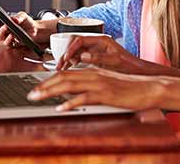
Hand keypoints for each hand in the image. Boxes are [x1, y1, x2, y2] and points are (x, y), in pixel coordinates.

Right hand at [0, 11, 50, 46]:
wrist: (35, 30)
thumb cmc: (27, 22)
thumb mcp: (24, 16)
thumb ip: (19, 16)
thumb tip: (15, 19)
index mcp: (4, 22)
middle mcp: (4, 30)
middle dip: (0, 27)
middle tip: (6, 25)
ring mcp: (7, 37)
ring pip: (1, 37)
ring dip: (4, 33)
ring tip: (10, 30)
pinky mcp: (12, 43)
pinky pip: (7, 43)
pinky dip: (9, 39)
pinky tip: (13, 36)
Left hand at [27, 67, 164, 111]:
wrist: (149, 88)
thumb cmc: (130, 88)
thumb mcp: (107, 84)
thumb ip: (91, 86)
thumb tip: (74, 94)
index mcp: (94, 71)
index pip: (66, 73)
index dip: (49, 80)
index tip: (37, 87)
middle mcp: (94, 75)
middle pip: (64, 78)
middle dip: (44, 85)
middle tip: (30, 93)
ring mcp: (100, 84)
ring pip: (70, 85)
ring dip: (51, 91)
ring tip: (37, 98)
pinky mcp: (106, 94)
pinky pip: (85, 98)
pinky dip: (71, 103)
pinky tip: (61, 108)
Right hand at [57, 34, 147, 73]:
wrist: (137, 70)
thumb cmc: (129, 64)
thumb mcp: (114, 61)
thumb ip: (98, 58)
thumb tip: (83, 56)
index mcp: (102, 40)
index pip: (81, 39)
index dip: (71, 48)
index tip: (66, 58)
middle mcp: (96, 43)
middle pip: (75, 45)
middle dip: (66, 53)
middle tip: (60, 64)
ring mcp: (95, 51)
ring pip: (76, 52)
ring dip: (67, 59)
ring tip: (60, 69)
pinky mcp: (94, 58)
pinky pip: (79, 58)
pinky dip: (72, 64)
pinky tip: (67, 70)